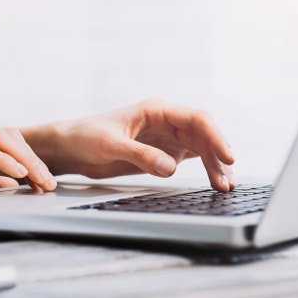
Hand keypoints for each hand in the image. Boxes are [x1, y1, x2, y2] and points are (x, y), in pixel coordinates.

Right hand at [0, 122, 56, 195]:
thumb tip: (11, 183)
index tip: (41, 177)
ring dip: (25, 160)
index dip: (27, 155)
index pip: (2, 136)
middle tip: (48, 181)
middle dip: (33, 158)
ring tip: (40, 180)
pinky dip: (3, 161)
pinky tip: (17, 175)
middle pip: (7, 134)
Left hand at [25, 98, 234, 191]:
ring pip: (201, 148)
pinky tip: (213, 182)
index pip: (196, 119)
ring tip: (224, 187)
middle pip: (203, 135)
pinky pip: (190, 158)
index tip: (226, 157)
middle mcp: (165, 121)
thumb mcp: (110, 145)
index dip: (215, 137)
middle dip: (218, 156)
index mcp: (156, 109)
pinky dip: (203, 170)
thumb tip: (171, 167)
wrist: (70, 147)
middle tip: (227, 182)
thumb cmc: (85, 137)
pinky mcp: (162, 153)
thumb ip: (140, 155)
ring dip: (214, 165)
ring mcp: (166, 137)